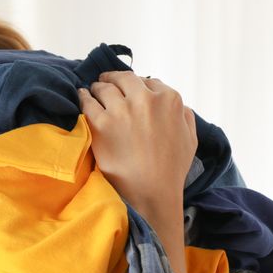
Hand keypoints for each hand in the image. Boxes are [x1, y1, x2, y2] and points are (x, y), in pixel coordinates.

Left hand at [78, 71, 196, 210]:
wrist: (152, 193)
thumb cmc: (172, 170)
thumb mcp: (190, 138)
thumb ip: (185, 116)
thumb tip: (176, 105)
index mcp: (169, 100)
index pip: (148, 82)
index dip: (136, 86)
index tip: (128, 91)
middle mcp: (145, 99)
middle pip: (124, 79)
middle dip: (114, 79)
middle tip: (105, 82)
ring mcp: (121, 110)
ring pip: (104, 88)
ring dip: (97, 88)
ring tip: (92, 91)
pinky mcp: (101, 124)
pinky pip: (87, 102)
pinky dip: (83, 97)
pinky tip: (82, 97)